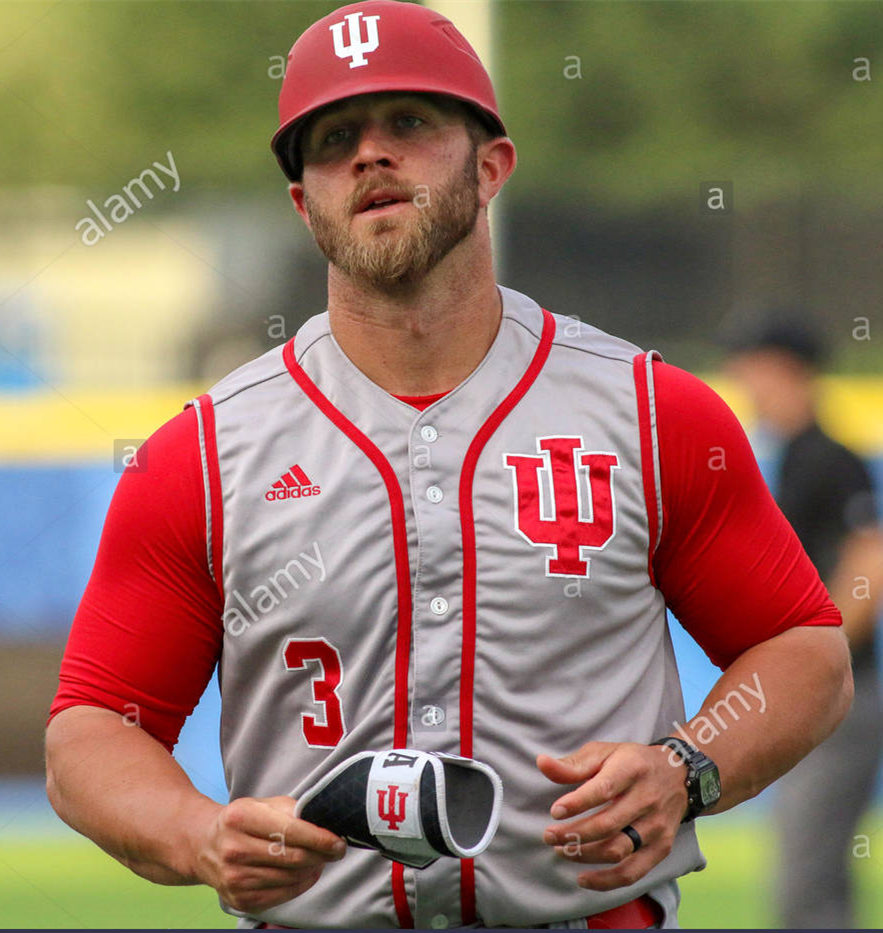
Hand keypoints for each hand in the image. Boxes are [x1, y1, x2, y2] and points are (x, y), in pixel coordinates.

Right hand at [189, 795, 346, 912]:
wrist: (204, 845)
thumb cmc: (242, 820)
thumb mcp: (262, 804)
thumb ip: (292, 810)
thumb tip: (323, 823)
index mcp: (241, 817)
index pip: (290, 830)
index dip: (319, 838)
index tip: (338, 841)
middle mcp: (234, 849)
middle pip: (292, 857)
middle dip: (321, 855)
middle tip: (336, 850)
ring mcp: (235, 877)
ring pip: (289, 877)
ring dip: (312, 869)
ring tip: (321, 859)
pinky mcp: (239, 899)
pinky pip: (281, 895)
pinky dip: (300, 884)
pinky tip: (307, 873)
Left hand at [538, 741, 687, 891]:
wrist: (679, 774)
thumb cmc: (631, 762)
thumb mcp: (604, 753)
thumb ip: (573, 763)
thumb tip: (542, 763)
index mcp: (632, 769)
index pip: (604, 789)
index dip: (578, 802)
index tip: (555, 811)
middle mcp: (648, 798)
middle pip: (607, 824)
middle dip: (574, 834)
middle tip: (549, 836)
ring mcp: (656, 825)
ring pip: (618, 850)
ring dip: (585, 855)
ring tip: (561, 850)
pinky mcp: (662, 847)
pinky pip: (633, 872)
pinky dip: (607, 881)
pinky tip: (583, 878)